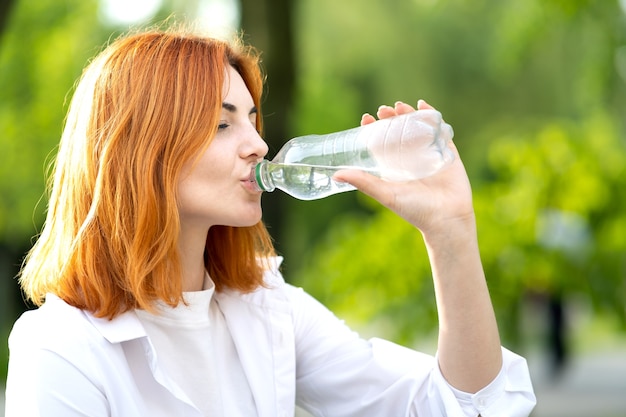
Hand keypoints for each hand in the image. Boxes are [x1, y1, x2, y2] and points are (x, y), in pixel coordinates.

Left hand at [333, 100, 474, 236]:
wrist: (447, 219)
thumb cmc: (415, 211)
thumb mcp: (386, 194)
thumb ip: (364, 183)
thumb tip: (335, 175)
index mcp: (394, 168)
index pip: (380, 143)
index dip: (373, 129)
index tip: (366, 118)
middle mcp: (410, 159)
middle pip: (398, 132)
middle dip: (390, 119)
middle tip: (383, 110)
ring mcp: (429, 154)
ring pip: (417, 128)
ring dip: (408, 115)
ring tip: (399, 106)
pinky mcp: (447, 152)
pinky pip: (439, 130)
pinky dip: (431, 116)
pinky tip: (422, 106)